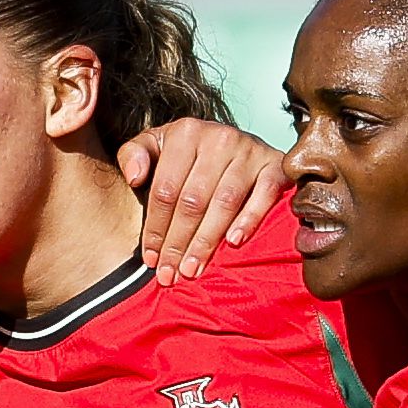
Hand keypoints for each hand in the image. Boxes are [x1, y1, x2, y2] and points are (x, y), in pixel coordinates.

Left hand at [115, 114, 290, 280]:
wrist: (234, 143)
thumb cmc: (187, 155)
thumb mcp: (155, 146)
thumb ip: (133, 154)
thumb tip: (134, 178)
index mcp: (185, 133)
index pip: (164, 190)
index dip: (155, 228)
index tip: (150, 259)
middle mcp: (218, 137)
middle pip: (193, 200)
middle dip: (178, 242)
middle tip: (171, 274)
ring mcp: (249, 149)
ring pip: (224, 202)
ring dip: (207, 240)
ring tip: (193, 269)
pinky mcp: (275, 163)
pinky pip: (265, 193)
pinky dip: (250, 219)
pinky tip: (234, 242)